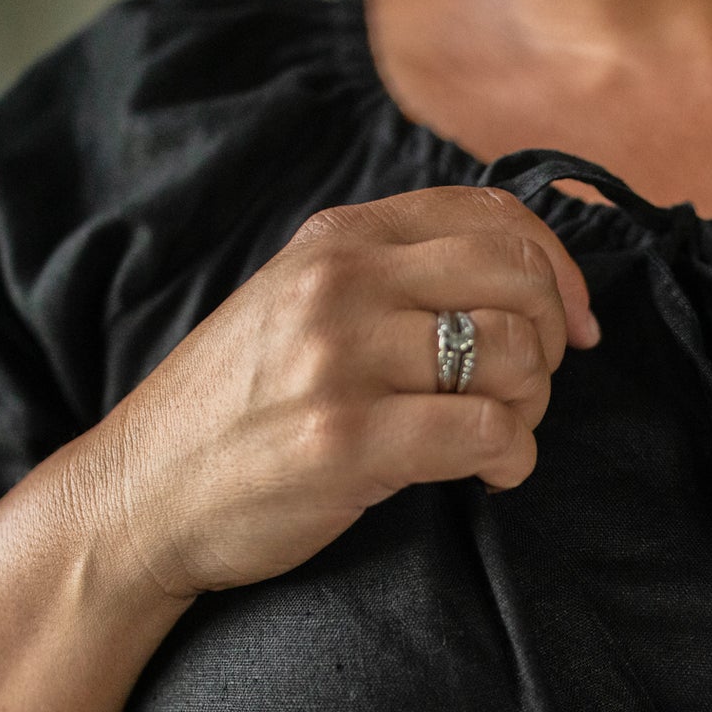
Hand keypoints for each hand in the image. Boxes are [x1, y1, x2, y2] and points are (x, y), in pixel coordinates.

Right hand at [86, 185, 601, 597]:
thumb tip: (524, 276)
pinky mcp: (348, 441)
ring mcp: (341, 359)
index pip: (493, 216)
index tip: (573, 324)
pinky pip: (491, 432)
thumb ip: (388, 275)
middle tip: (527, 391)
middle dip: (551, 342)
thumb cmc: (233, 411)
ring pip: (514, 355)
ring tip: (498, 435)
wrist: (138, 496)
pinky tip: (489, 476)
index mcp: (337, 239)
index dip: (559, 269)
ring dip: (532, 407)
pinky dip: (513, 460)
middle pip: (520, 279)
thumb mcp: (297, 304)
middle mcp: (341, 283)